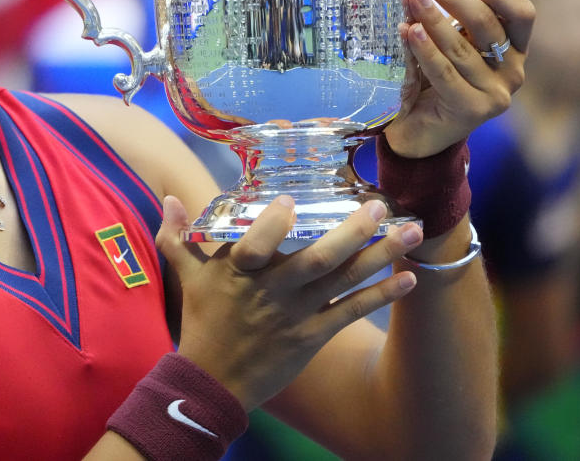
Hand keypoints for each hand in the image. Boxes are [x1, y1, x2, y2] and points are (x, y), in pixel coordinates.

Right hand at [156, 194, 422, 410]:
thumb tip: (169, 198)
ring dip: (380, 256)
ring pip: (342, 281)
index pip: (253, 246)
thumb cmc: (203, 320)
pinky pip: (351, 313)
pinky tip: (410, 280)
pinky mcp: (312, 335)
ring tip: (411, 232)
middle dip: (351, 233)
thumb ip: (178, 235)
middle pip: (316, 260)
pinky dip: (380, 297)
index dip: (271, 227)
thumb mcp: (187, 276)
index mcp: (238, 272)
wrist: (213, 381)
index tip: (290, 201)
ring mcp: (296, 314)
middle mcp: (272, 291)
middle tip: (380, 206)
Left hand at [385, 0, 534, 157]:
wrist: (418, 130)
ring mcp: (496, 94)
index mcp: (515, 48)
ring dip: (433, 19)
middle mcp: (513, 71)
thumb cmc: (435, 78)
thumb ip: (462, 7)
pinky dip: (425, 50)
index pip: (521, 12)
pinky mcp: (473, 111)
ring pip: (462, 48)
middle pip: (488, 24)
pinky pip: (445, 73)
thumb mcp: (451, 38)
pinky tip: (408, 31)